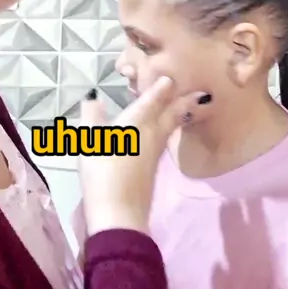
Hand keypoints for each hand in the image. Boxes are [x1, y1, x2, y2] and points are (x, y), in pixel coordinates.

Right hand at [79, 78, 210, 237]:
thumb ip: (92, 117)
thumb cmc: (102, 172)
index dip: (161, 86)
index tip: (170, 75)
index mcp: (138, 122)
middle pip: (171, 112)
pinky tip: (163, 133)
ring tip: (184, 106)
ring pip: (170, 127)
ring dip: (178, 113)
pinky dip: (168, 129)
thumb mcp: (90, 141)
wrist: (119, 213)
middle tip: (197, 89)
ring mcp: (155, 153)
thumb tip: (93, 98)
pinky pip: (165, 140)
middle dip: (181, 99)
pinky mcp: (153, 168)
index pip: (153, 99)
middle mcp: (152, 134)